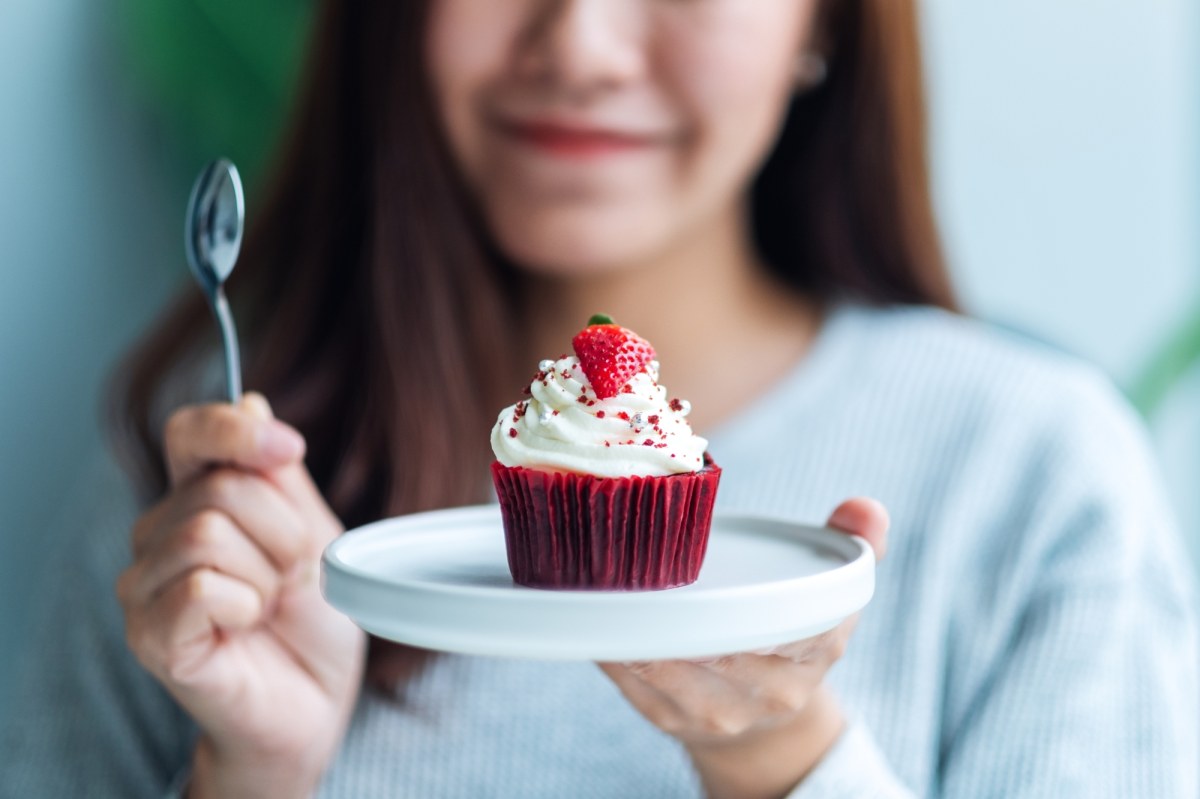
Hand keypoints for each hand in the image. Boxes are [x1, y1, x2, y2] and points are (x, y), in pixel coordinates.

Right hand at [116, 394, 365, 797]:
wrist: (315, 700)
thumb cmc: (315, 620)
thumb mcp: (316, 532)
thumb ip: (281, 476)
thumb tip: (252, 400)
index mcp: (201, 499)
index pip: (191, 432)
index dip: (237, 430)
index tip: (289, 448)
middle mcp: (161, 534)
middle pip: (220, 486)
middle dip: (283, 532)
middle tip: (292, 576)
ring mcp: (146, 584)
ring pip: (207, 533)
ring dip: (267, 572)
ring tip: (270, 603)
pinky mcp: (149, 633)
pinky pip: (199, 587)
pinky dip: (245, 605)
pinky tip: (247, 627)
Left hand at [599, 498, 888, 798]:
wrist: (764, 721)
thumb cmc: (788, 633)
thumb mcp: (831, 589)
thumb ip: (855, 541)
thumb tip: (865, 507)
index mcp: (817, 647)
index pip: (787, 619)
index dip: (746, 594)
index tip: (700, 554)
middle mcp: (772, 688)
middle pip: (717, 644)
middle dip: (675, 608)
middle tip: (636, 557)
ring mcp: (719, 711)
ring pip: (668, 666)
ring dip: (635, 628)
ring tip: (609, 583)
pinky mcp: (670, 718)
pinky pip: (633, 683)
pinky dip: (613, 648)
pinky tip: (597, 614)